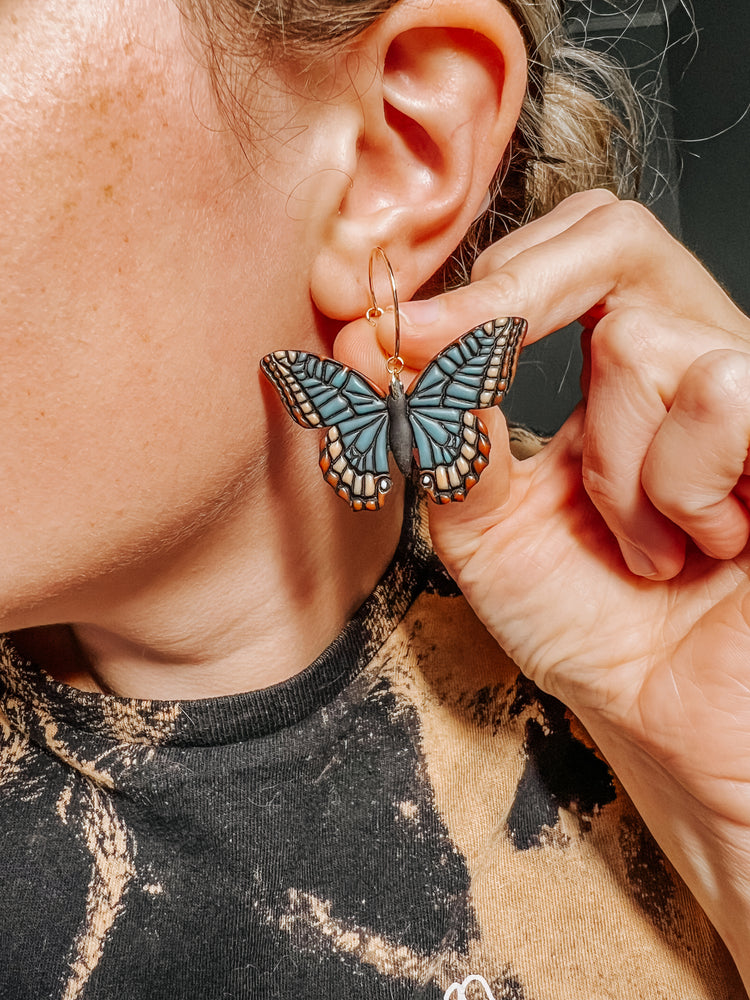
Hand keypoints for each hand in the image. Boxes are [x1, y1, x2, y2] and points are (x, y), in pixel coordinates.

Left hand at [334, 191, 749, 982]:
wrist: (667, 721)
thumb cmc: (586, 624)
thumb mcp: (485, 522)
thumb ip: (449, 432)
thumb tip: (385, 345)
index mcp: (616, 372)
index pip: (562, 252)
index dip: (477, 276)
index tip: (387, 328)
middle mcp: (686, 358)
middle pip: (615, 234)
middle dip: (514, 296)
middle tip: (455, 351)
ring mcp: (749, 394)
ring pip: (651, 342)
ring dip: (614, 465)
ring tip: (642, 547)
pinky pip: (724, 396)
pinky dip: (680, 488)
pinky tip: (703, 546)